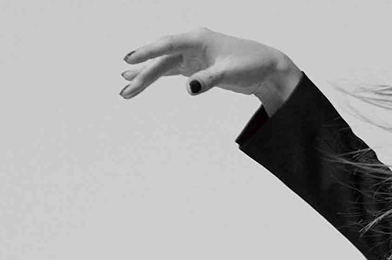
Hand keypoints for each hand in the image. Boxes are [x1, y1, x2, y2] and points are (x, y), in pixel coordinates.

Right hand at [120, 28, 301, 109]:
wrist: (266, 69)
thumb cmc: (251, 64)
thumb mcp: (230, 72)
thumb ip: (209, 79)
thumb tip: (189, 88)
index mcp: (198, 38)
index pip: (167, 44)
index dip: (147, 52)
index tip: (129, 59)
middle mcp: (191, 44)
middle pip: (161, 59)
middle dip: (142, 74)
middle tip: (125, 89)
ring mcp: (192, 56)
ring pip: (163, 66)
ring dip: (145, 77)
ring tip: (125, 87)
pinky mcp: (195, 67)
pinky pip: (170, 71)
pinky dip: (155, 77)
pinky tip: (139, 80)